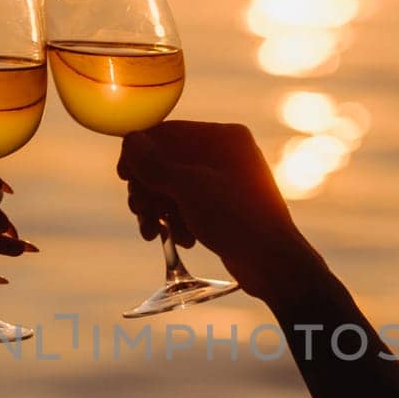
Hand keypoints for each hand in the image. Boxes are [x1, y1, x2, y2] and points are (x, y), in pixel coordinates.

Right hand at [117, 121, 315, 300]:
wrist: (273, 263)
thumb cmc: (236, 219)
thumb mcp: (188, 189)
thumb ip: (154, 164)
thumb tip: (130, 140)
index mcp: (223, 137)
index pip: (167, 134)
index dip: (141, 154)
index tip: (124, 177)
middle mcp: (226, 153)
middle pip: (167, 163)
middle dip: (149, 190)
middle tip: (139, 212)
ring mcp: (226, 180)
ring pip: (175, 188)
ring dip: (159, 210)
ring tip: (153, 233)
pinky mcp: (225, 206)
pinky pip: (189, 205)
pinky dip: (178, 221)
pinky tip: (181, 241)